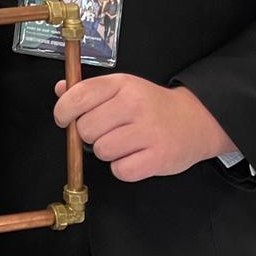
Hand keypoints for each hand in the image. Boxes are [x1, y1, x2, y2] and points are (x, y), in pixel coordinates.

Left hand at [52, 75, 234, 182]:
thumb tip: (60, 89)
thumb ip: (90, 90)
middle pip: (86, 128)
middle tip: (106, 132)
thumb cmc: (152, 105)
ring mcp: (148, 131)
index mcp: (122, 84)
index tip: (64, 119)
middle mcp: (134, 104)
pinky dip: (123, 168)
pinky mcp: (158, 157)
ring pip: (102, 151)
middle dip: (90, 135)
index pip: (78, 96)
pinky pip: (121, 171)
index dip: (63, 111)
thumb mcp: (122, 88)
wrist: (195, 120)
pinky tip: (134, 157)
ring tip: (124, 144)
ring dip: (107, 152)